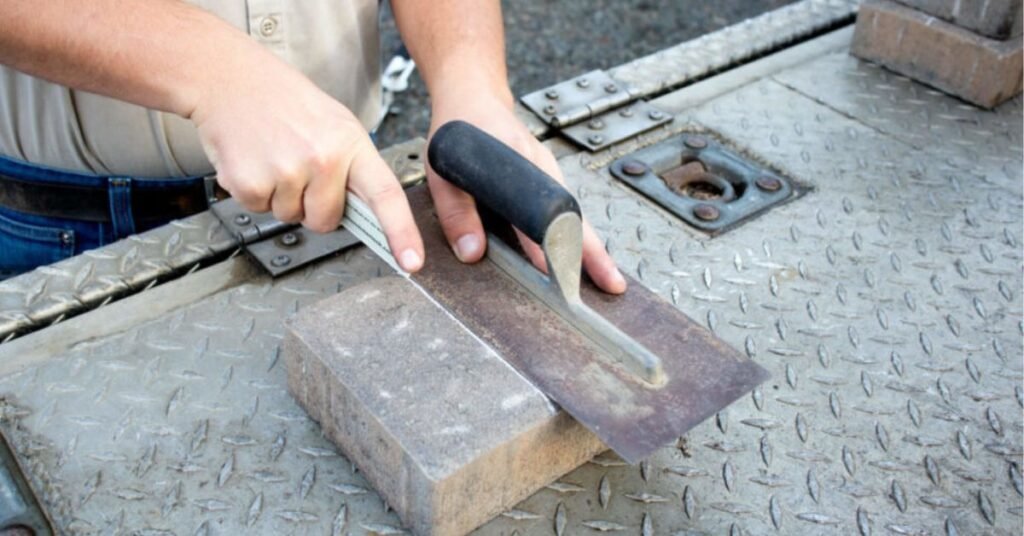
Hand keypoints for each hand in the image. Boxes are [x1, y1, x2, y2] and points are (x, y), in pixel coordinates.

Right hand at [191, 55, 424, 271]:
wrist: (230, 79)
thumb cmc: (284, 102)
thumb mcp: (335, 124)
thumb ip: (352, 168)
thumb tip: (366, 214)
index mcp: (350, 143)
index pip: (386, 195)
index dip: (401, 232)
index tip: (412, 262)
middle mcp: (322, 158)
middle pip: (327, 221)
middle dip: (313, 206)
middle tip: (299, 168)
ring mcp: (286, 172)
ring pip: (291, 217)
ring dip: (281, 196)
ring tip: (275, 156)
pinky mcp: (250, 183)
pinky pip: (260, 209)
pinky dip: (255, 192)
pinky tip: (255, 160)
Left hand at [427, 91, 626, 293]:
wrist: (473, 98)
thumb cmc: (458, 132)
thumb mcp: (442, 173)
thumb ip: (456, 213)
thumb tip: (472, 253)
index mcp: (521, 164)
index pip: (547, 214)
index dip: (557, 246)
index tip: (565, 273)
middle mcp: (543, 169)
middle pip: (575, 218)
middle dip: (594, 255)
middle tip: (612, 285)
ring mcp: (549, 173)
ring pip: (575, 216)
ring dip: (591, 248)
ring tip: (605, 281)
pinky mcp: (548, 179)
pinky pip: (567, 211)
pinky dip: (578, 236)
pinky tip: (582, 259)